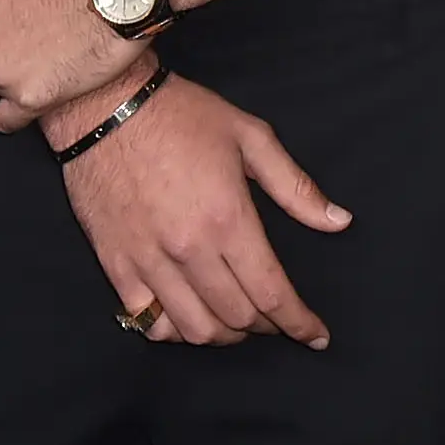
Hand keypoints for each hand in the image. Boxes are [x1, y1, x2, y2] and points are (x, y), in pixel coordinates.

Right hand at [53, 70, 351, 346]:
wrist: (105, 107)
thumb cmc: (184, 116)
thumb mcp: (252, 137)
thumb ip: (296, 187)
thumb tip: (338, 221)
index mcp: (228, 219)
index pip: (271, 292)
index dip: (299, 322)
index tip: (317, 336)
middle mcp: (189, 250)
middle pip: (237, 317)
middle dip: (267, 327)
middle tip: (280, 319)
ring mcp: (148, 262)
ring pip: (194, 329)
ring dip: (225, 336)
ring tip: (241, 322)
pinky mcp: (116, 266)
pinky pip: (148, 322)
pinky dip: (176, 332)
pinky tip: (192, 319)